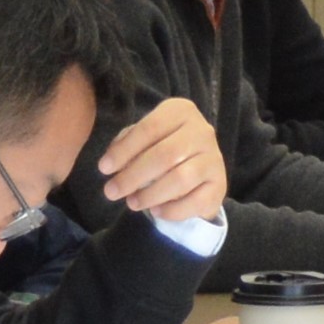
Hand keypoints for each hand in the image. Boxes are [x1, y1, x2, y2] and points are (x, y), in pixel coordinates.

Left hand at [93, 97, 228, 229]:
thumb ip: (127, 144)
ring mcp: (214, 158)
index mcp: (181, 112)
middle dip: (132, 176)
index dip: (124, 150)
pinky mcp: (219, 185)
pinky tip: (156, 211)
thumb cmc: (163, 148)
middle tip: (111, 192)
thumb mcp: (145, 138)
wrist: (198, 170)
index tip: (104, 168)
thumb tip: (110, 163)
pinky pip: (195, 201)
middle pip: (164, 155)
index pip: (150, 129)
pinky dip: (172, 210)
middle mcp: (202, 131)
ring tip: (131, 203)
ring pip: (180, 179)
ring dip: (150, 194)